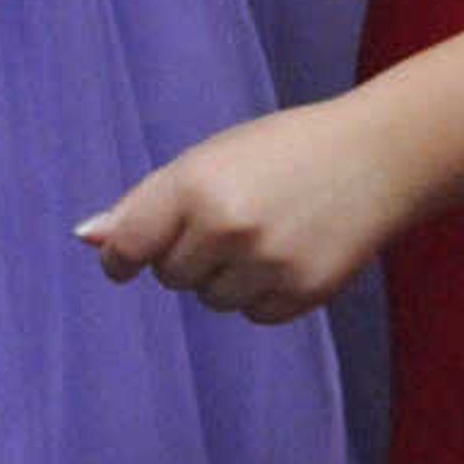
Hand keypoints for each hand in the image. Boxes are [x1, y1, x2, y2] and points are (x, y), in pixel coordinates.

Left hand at [77, 98, 412, 320]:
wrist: (376, 156)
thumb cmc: (284, 149)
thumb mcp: (211, 157)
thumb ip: (146, 201)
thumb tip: (87, 238)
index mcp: (196, 184)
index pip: (130, 247)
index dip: (122, 257)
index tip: (127, 260)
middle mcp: (227, 227)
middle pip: (171, 275)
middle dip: (189, 253)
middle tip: (229, 217)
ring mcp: (267, 265)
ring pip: (212, 299)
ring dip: (227, 276)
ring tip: (267, 231)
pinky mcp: (301, 294)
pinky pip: (254, 314)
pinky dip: (264, 292)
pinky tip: (291, 251)